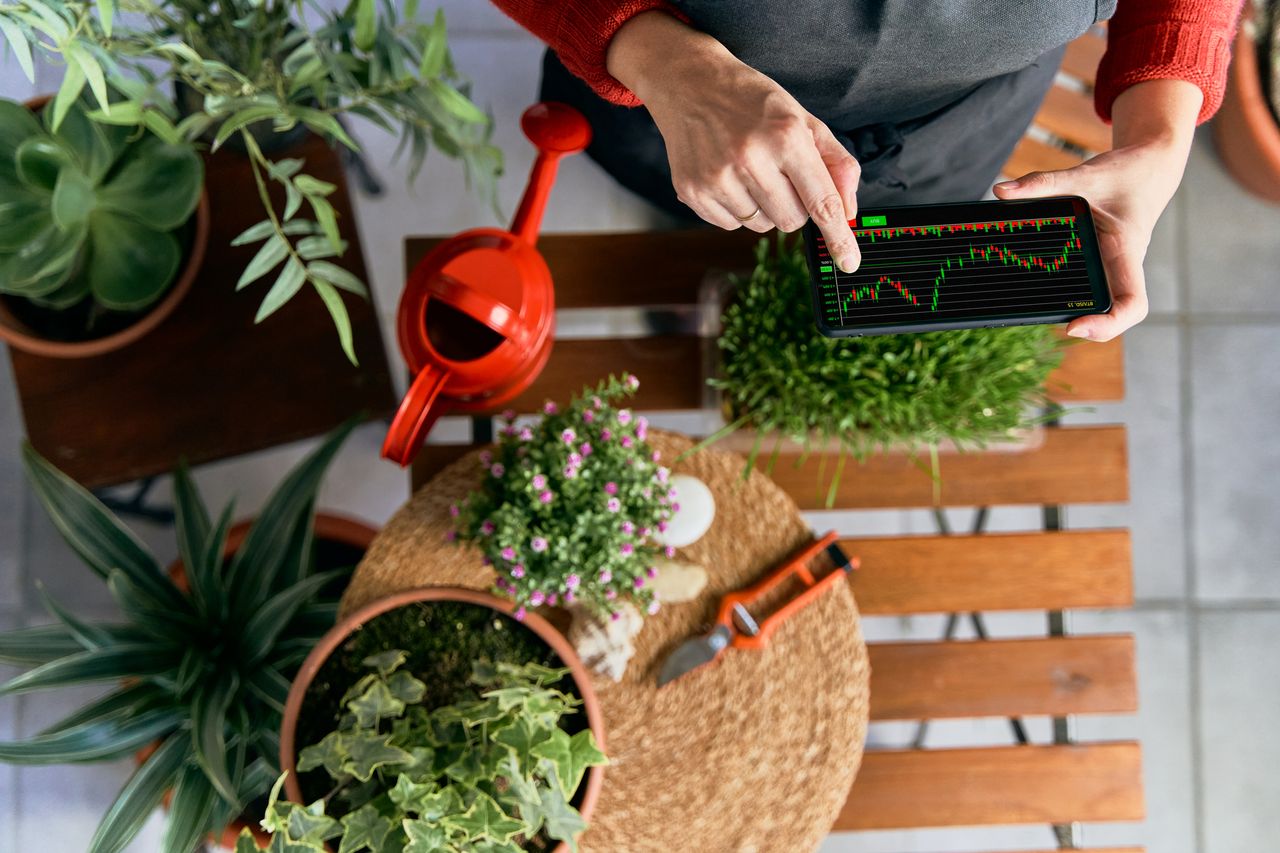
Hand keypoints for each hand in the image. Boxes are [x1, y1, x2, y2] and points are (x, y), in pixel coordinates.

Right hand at [607, 12, 861, 271]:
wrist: (689, 83)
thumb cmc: (752, 102)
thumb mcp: (802, 119)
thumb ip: (835, 163)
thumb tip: (848, 213)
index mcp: (785, 136)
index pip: (821, 201)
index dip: (838, 237)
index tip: (850, 263)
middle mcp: (750, 158)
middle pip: (792, 221)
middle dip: (794, 206)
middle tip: (778, 173)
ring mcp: (717, 178)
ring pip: (761, 226)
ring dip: (764, 207)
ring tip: (748, 170)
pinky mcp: (693, 192)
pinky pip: (732, 225)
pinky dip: (737, 208)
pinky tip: (727, 176)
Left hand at [992, 79, 1201, 341]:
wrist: (1150, 166)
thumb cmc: (1125, 173)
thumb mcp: (1084, 175)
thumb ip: (1043, 184)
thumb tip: (1001, 191)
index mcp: (1126, 252)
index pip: (1131, 304)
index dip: (1108, 325)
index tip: (1073, 327)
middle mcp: (1121, 267)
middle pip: (1112, 313)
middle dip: (1086, 326)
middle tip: (1041, 319)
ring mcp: (1112, 268)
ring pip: (1101, 304)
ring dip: (1076, 314)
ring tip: (1032, 310)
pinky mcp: (1102, 263)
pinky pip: (1089, 288)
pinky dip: (1069, 296)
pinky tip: (1035, 291)